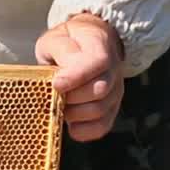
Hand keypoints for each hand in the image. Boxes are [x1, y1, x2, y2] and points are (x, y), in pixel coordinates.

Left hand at [35, 13, 125, 142]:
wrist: (87, 43)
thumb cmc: (67, 42)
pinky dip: (84, 130)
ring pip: (100, 110)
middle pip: (100, 90)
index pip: (97, 62)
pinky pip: (103, 126)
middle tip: (53, 94)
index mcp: (100, 44)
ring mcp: (115, 89)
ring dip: (74, 114)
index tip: (56, 84)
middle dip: (71, 97)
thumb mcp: (56, 38)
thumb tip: (59, 79)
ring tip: (59, 105)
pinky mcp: (112, 108)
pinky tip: (70, 125)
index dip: (76, 76)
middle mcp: (113, 68)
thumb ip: (57, 52)